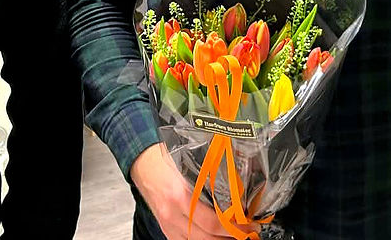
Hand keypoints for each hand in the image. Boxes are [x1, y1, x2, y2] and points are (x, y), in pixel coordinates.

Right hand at [130, 142, 260, 239]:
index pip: (212, 223)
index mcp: (180, 196)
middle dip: (231, 238)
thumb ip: (208, 177)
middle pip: (207, 238)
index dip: (235, 228)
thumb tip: (236, 187)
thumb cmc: (164, 158)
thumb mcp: (188, 163)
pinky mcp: (165, 228)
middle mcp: (173, 214)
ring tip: (234, 235)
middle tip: (248, 233)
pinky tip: (215, 237)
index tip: (250, 225)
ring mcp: (167, 224)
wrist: (141, 162)